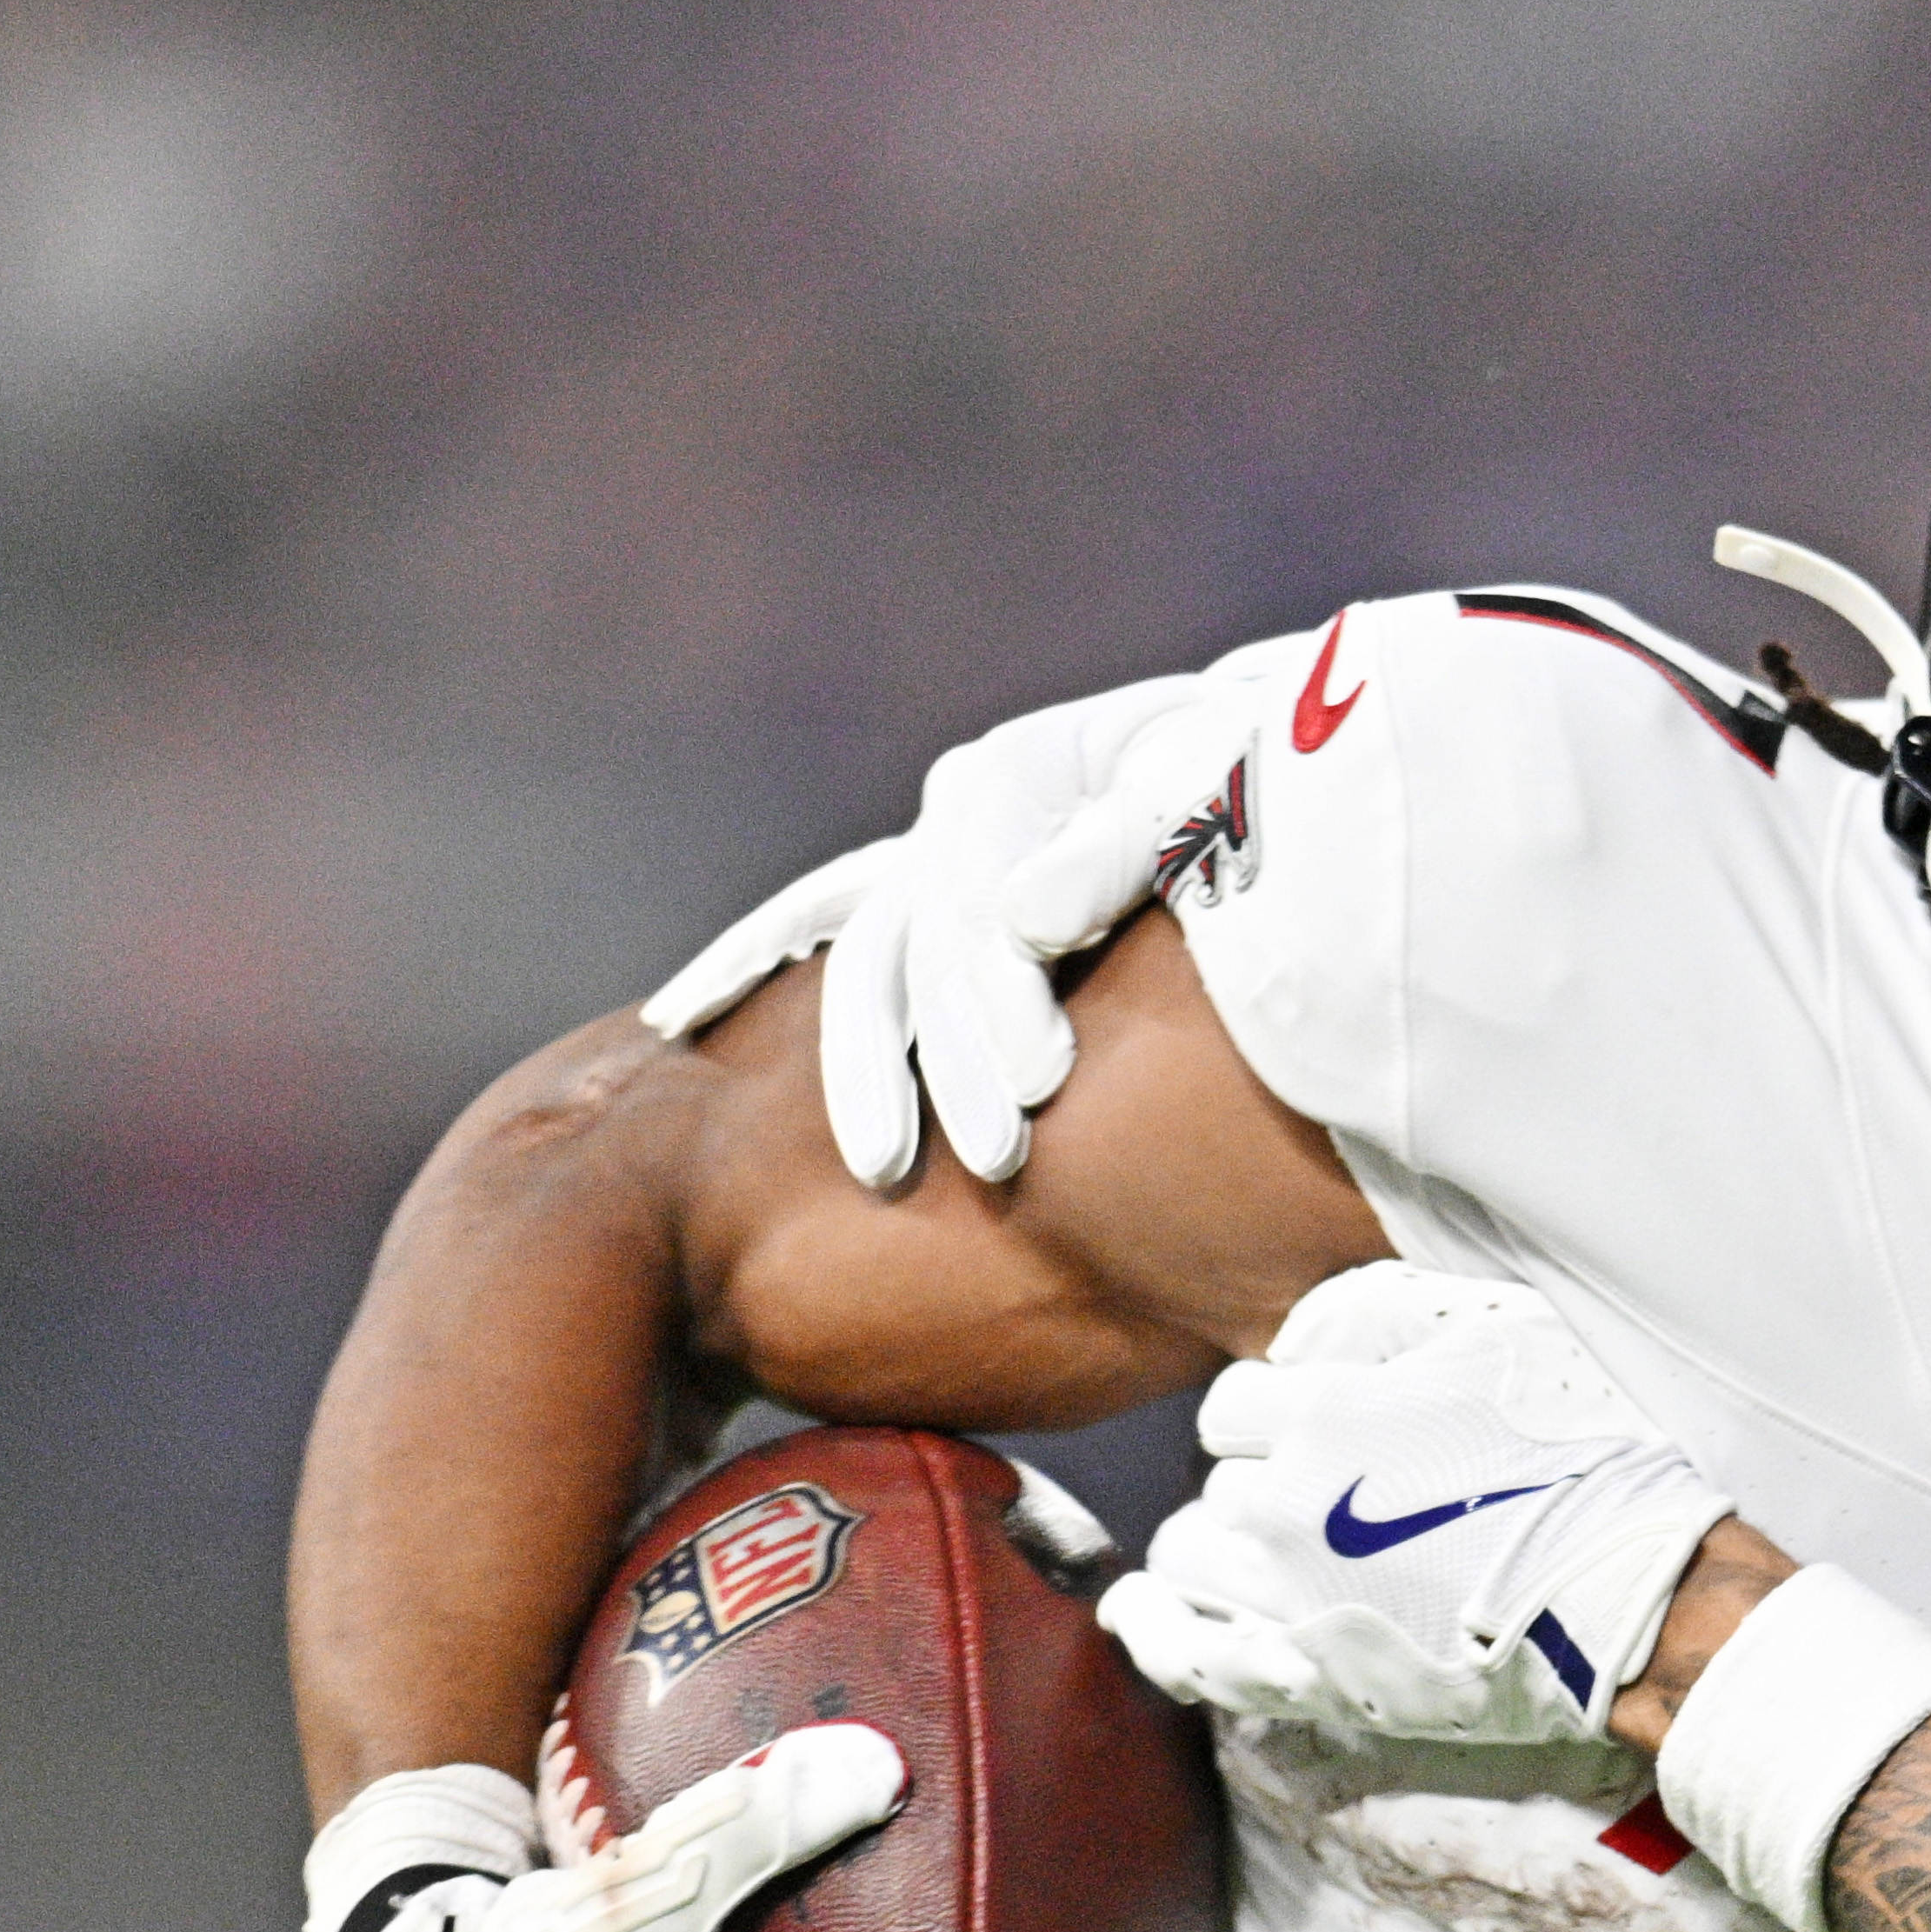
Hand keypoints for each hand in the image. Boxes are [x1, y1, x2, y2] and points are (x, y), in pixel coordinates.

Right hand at [641, 667, 1239, 1189]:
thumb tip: (1023, 918)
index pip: (988, 897)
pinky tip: (676, 1022)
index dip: (1006, 989)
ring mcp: (932, 852)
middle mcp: (959, 810)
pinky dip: (745, 962)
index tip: (1045, 1078)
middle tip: (997, 1157)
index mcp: (1021, 771)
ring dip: (868, 1067)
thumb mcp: (1211, 781)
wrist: (1254, 765)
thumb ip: (1122, 844)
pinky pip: (810, 924)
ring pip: (864, 962)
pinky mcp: (924, 892)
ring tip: (881, 1167)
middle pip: (921, 943)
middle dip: (949, 1057)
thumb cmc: (1249, 778)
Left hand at [1097, 1263, 1729, 1770]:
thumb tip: (1298, 1333)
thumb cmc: (1590, 1460)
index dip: (1277, 1420)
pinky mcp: (1305, 1680)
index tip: (1327, 1441)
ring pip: (1189, 1558)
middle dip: (1260, 1486)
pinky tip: (1143, 1612)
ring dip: (1219, 1553)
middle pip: (1216, 1484)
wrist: (1640, 1599)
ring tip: (1279, 1559)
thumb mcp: (1499, 1334)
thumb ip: (1380, 1313)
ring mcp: (1288, 1604)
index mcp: (1326, 1417)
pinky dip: (1156, 1629)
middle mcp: (1286, 1508)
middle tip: (1335, 1505)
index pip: (1235, 1407)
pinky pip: (1184, 1655)